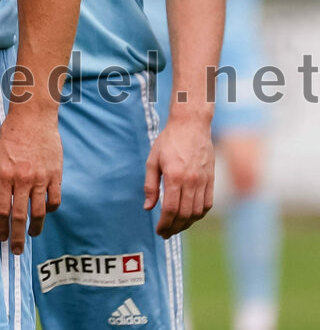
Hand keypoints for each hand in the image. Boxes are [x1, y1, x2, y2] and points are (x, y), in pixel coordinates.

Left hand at [0, 109, 61, 253]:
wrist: (33, 117)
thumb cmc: (10, 136)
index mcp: (4, 174)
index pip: (1, 210)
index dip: (0, 228)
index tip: (0, 238)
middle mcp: (22, 179)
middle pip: (19, 216)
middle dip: (17, 237)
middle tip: (16, 250)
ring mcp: (41, 177)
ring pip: (39, 212)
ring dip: (35, 228)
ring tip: (31, 235)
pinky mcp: (56, 174)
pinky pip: (54, 200)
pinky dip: (50, 210)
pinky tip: (44, 213)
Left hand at [144, 115, 213, 237]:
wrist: (191, 125)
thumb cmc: (168, 141)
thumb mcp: (153, 160)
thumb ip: (150, 186)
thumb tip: (148, 208)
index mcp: (174, 176)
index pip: (171, 209)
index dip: (165, 223)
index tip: (159, 231)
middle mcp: (191, 181)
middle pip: (185, 214)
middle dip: (174, 228)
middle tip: (166, 234)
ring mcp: (203, 181)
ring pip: (197, 212)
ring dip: (187, 224)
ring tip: (176, 227)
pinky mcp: (211, 180)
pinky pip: (207, 204)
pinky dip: (199, 215)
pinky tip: (190, 217)